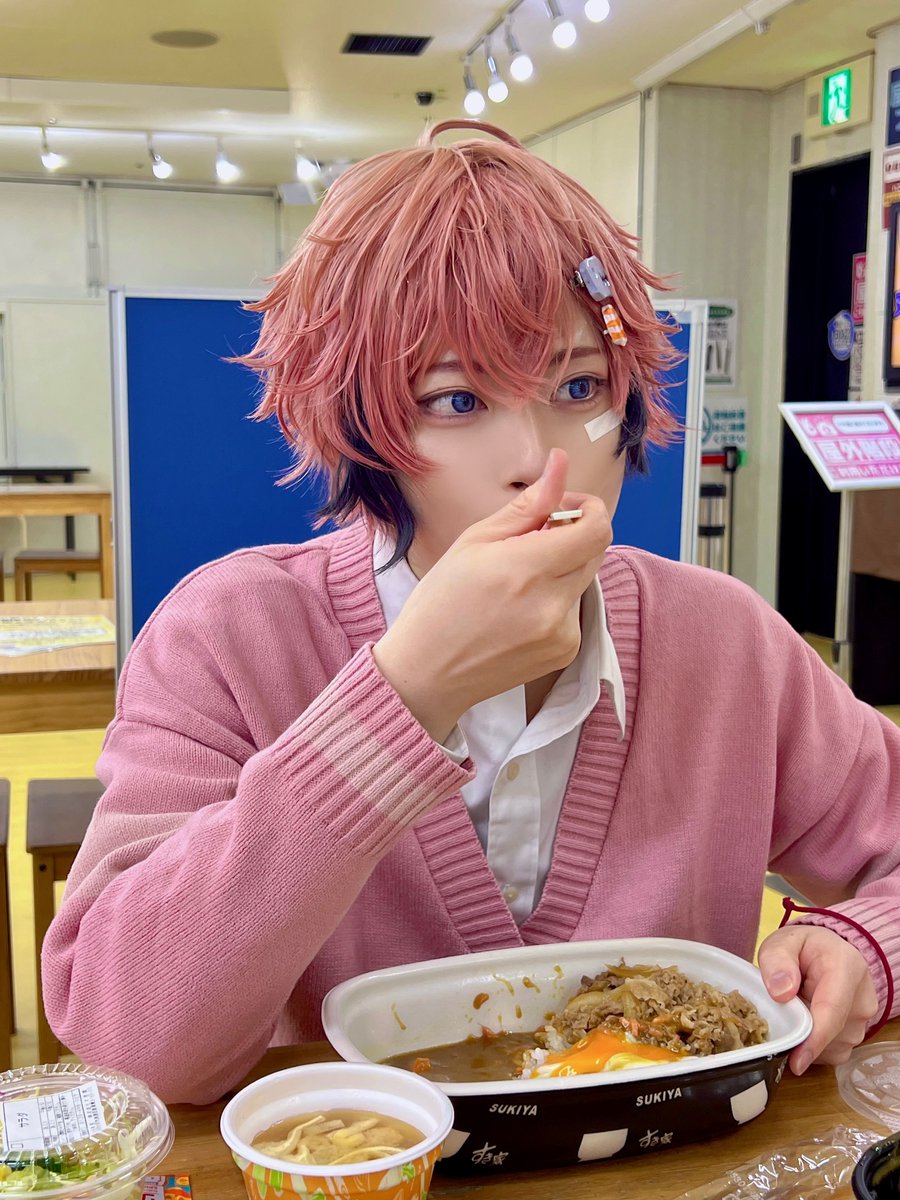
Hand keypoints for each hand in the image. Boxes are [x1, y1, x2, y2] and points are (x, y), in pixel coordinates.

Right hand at [372, 448, 611, 742]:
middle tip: (533, 538)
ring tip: (516, 582)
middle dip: (573, 534)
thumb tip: (560, 463)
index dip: (586, 508)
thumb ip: (527, 505)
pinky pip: (575, 609)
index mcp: (527, 568)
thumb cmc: (440, 602)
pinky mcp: (565, 652)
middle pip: (596, 550)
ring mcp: (562, 632)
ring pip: (584, 579)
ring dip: (562, 569)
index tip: (562, 507)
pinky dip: (556, 600)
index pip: (596, 527)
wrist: (426, 673)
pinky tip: (519, 611)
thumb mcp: (474, 541)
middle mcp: (552, 603)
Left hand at [757, 924, 879, 1073]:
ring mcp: (863, 1020)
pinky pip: (832, 1053)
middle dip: (799, 1034)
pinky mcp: (857, 1036)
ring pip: (830, 1048)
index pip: (831, 1010)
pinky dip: (813, 1046)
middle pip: (830, 1034)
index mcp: (846, 967)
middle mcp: (862, 998)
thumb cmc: (803, 948)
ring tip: (795, 1011)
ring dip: (806, 1040)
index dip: (814, 1040)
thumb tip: (781, 992)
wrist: (827, 952)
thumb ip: (777, 960)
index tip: (796, 1062)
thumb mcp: (782, 942)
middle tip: (779, 1012)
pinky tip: (805, 1023)